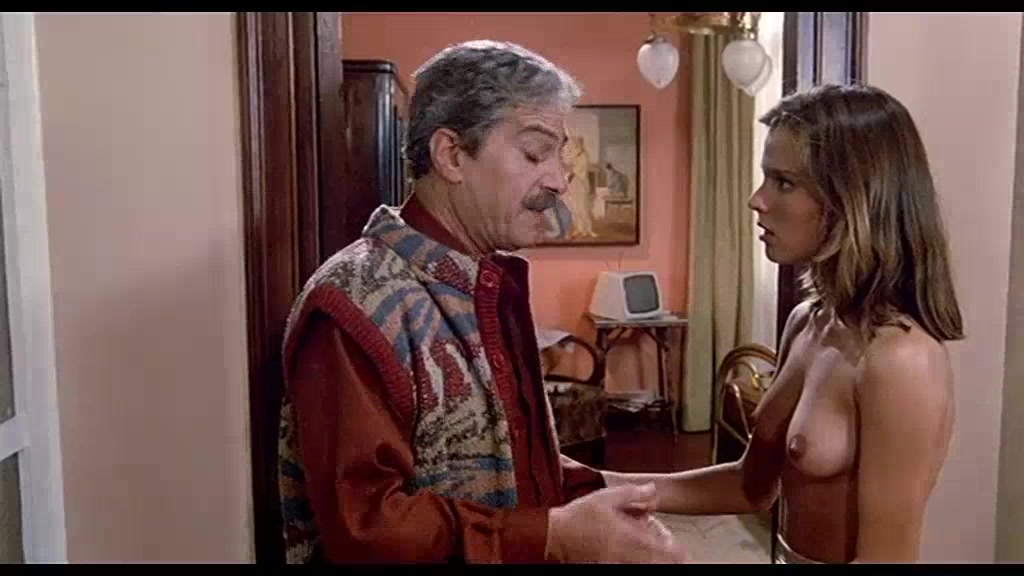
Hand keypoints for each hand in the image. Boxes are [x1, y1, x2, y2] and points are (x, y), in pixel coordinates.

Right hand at [546, 483, 686, 562]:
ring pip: (643, 566)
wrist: (553, 536)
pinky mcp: (606, 569)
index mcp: (627, 535)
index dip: (674, 549)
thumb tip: (653, 489)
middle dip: (668, 558)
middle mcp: (624, 553)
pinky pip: (627, 568)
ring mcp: (615, 564)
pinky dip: (635, 563)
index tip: (676, 545)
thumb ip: (632, 493)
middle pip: (656, 562)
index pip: (661, 548)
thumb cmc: (578, 515)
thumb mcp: (604, 497)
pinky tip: (635, 558)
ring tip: (656, 556)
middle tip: (674, 556)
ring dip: (652, 561)